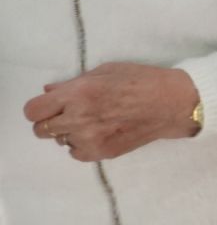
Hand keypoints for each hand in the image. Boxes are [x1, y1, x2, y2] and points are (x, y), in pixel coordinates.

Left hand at [25, 64, 199, 161]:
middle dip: (52, 121)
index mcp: (79, 93)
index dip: (39, 108)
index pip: (33, 111)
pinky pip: (76, 153)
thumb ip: (74, 83)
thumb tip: (50, 91)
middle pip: (41, 130)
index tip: (50, 106)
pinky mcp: (102, 152)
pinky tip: (100, 133)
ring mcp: (90, 138)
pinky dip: (82, 145)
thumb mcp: (106, 71)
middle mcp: (80, 118)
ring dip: (70, 132)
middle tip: (70, 114)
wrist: (174, 104)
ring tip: (93, 121)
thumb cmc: (142, 80)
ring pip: (59, 141)